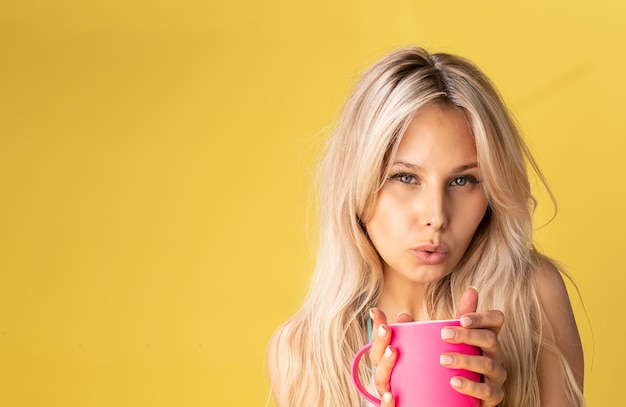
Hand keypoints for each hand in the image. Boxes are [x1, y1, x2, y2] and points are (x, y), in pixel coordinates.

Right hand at [367, 308, 412, 406]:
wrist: (420, 406)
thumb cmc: (416, 380)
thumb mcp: (415, 355)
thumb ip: (412, 336)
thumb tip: (404, 315)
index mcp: (386, 362)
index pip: (378, 342)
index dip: (375, 326)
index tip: (375, 311)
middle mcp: (384, 376)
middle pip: (376, 358)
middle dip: (380, 342)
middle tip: (387, 328)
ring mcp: (387, 392)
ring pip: (380, 379)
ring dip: (385, 364)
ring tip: (392, 351)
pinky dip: (387, 403)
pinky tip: (391, 395)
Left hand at [440, 287, 506, 406]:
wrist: (456, 396)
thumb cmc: (448, 363)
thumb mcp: (442, 344)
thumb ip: (431, 328)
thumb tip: (406, 314)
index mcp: (485, 336)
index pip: (495, 320)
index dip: (483, 316)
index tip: (462, 318)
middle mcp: (495, 353)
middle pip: (490, 339)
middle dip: (468, 335)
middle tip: (444, 334)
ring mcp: (496, 375)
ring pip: (488, 364)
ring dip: (466, 360)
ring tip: (443, 359)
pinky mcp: (493, 395)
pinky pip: (487, 391)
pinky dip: (470, 386)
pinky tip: (454, 381)